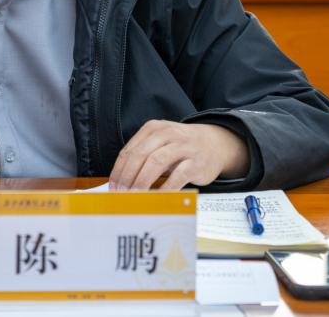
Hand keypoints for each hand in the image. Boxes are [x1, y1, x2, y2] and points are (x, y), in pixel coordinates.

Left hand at [108, 120, 247, 191]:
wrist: (215, 143)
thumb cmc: (181, 148)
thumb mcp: (161, 144)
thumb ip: (143, 157)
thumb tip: (121, 182)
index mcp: (153, 129)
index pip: (129, 151)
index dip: (118, 170)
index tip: (112, 187)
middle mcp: (167, 134)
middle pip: (140, 155)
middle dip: (127, 176)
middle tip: (121, 194)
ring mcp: (183, 146)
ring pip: (156, 162)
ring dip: (142, 181)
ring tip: (135, 196)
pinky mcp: (196, 161)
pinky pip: (177, 176)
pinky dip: (165, 188)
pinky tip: (158, 198)